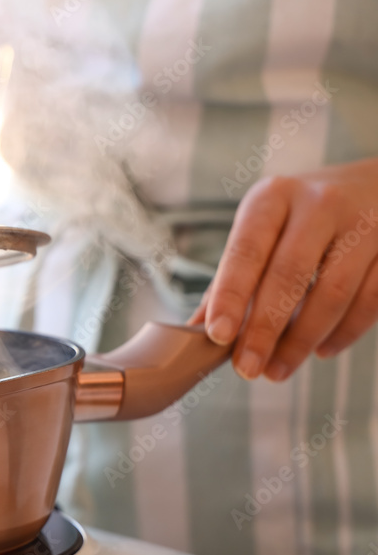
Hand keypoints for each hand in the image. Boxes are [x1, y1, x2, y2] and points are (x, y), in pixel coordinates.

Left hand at [189, 158, 377, 380]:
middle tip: (247, 368)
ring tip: (278, 369)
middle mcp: (318, 203)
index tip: (218, 336)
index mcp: (273, 197)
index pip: (246, 250)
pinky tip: (321, 351)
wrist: (374, 185)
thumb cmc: (301, 215)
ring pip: (333, 292)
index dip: (230, 295)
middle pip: (289, 274)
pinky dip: (344, 333)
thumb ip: (231, 277)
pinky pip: (371, 300)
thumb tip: (194, 330)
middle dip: (264, 329)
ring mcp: (364, 224)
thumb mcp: (262, 229)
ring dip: (302, 339)